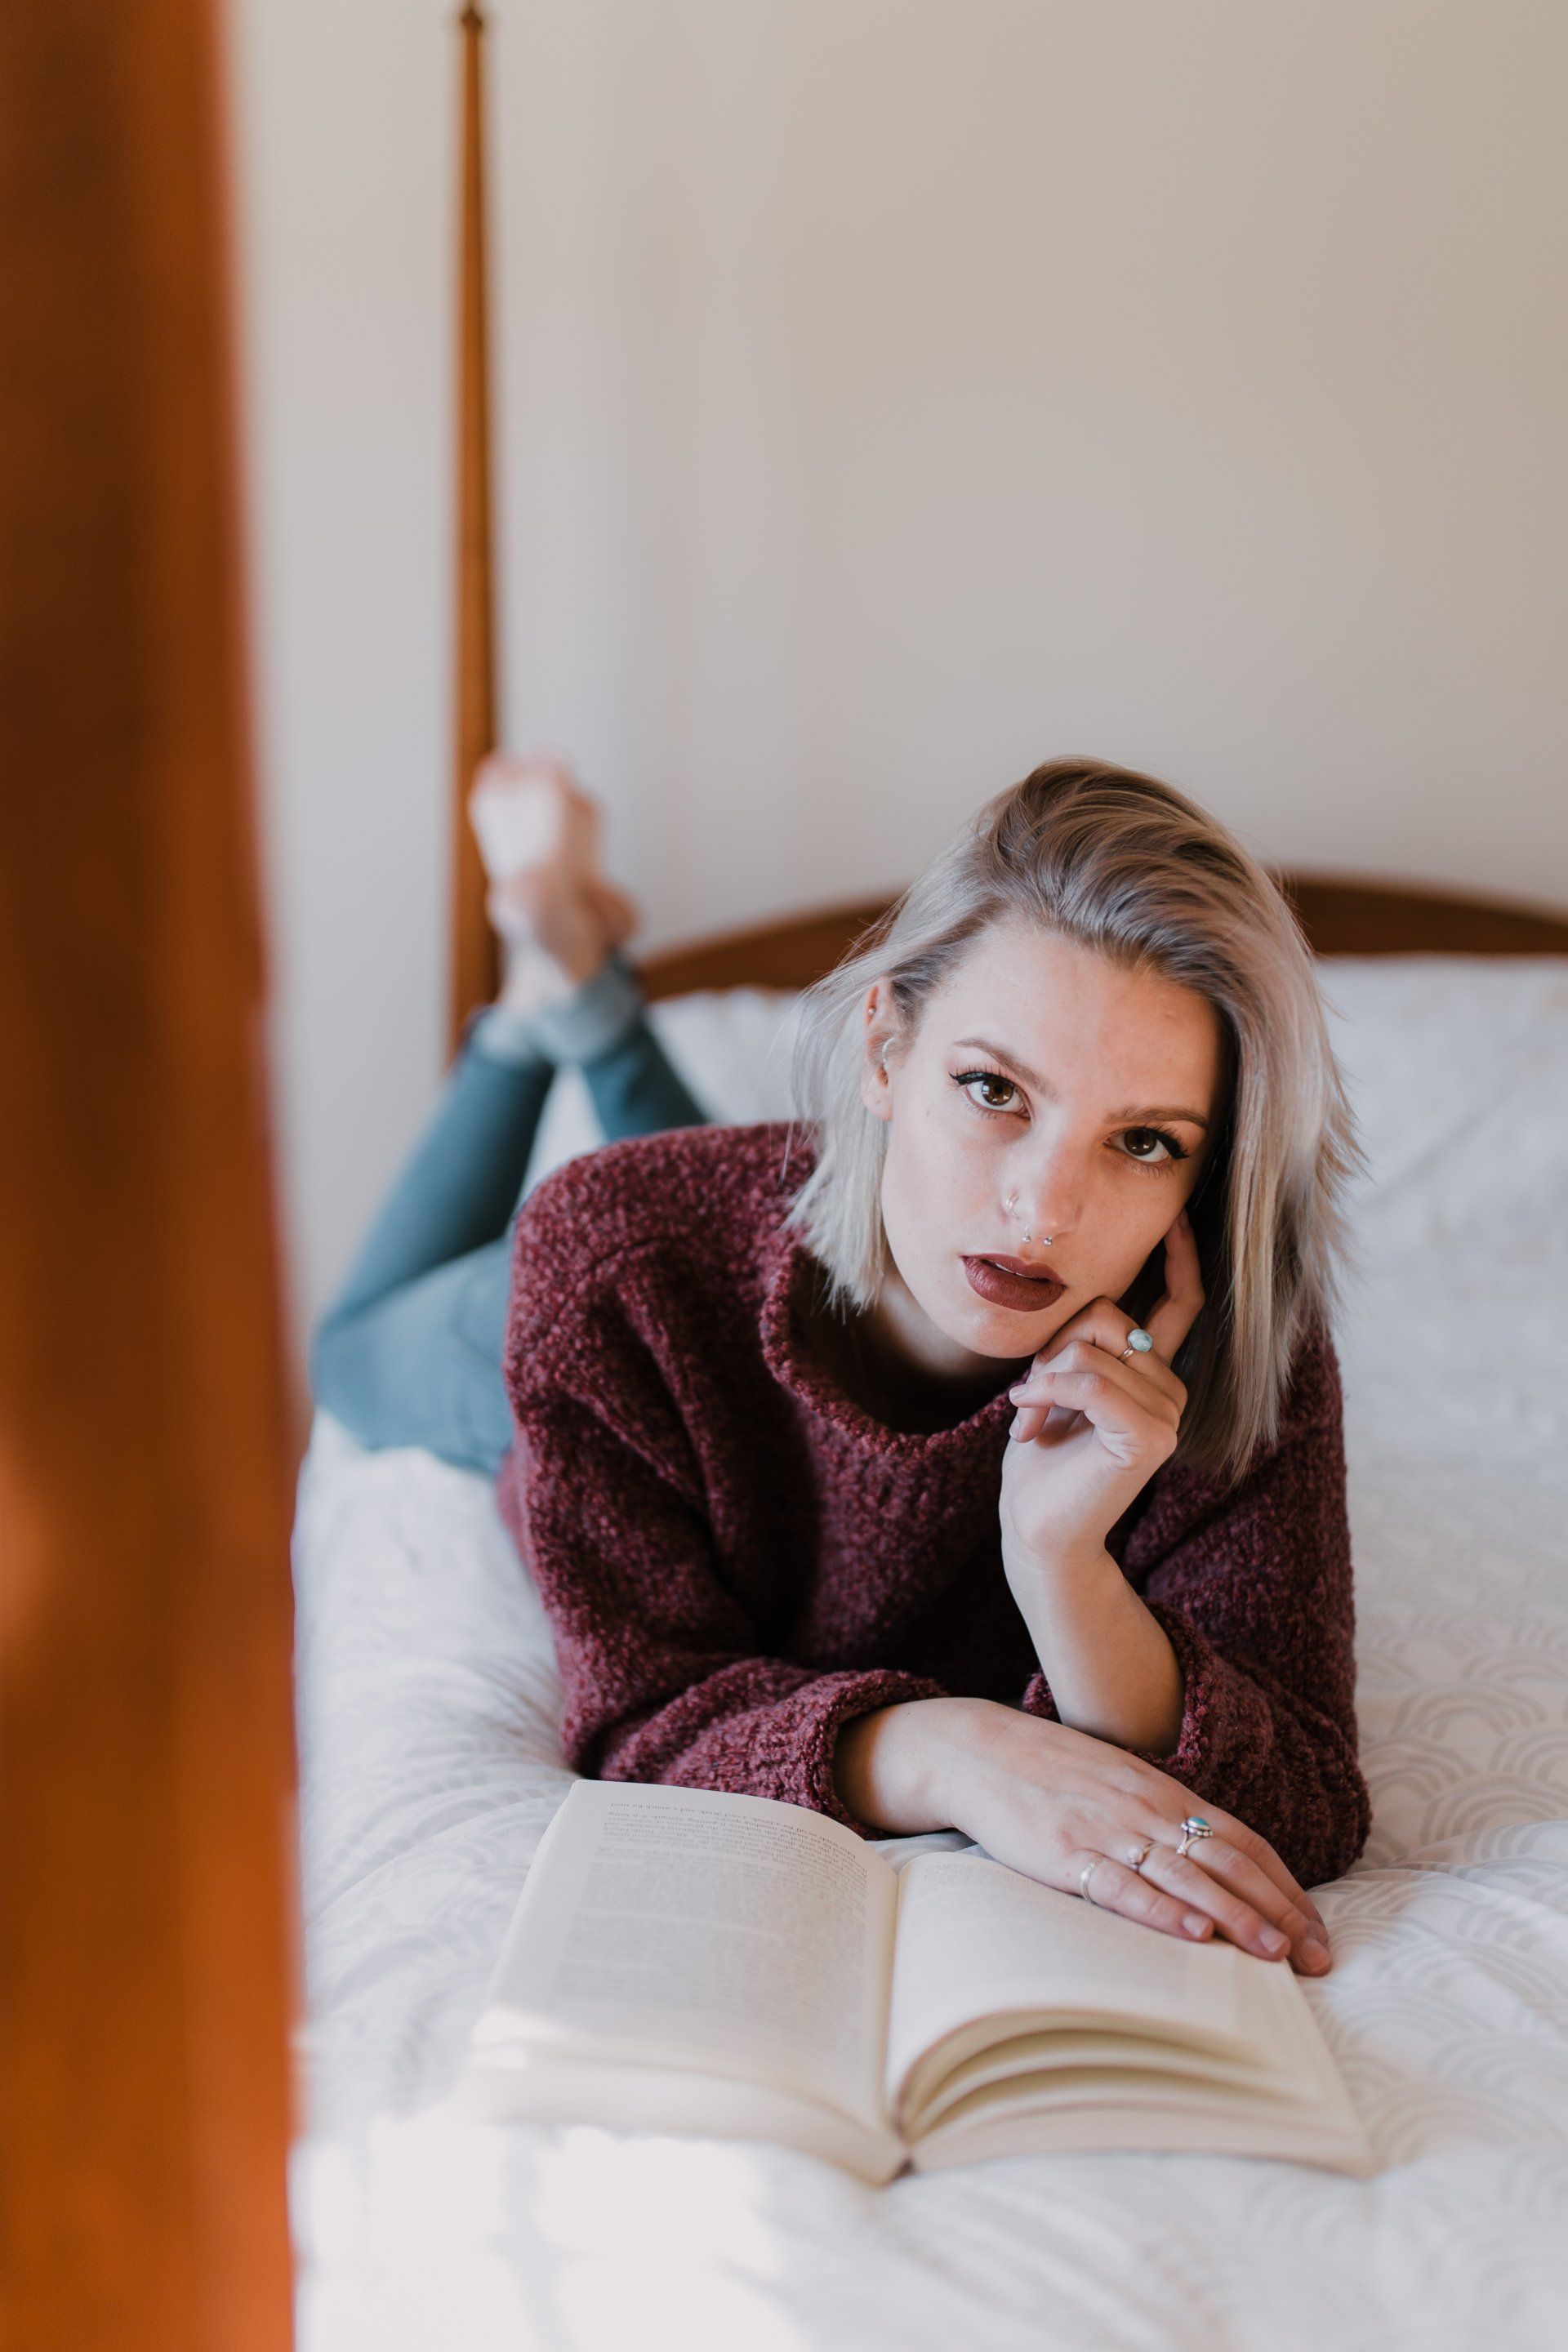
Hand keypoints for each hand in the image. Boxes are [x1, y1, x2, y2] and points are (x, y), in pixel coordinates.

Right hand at [945, 1702, 1332, 1973]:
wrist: (978, 1750)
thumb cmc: (1052, 1772)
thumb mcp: (1120, 1785)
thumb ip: (1164, 1818)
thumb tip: (1215, 1862)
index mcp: (1165, 1792)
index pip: (1244, 1843)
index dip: (1287, 1887)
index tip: (1318, 1931)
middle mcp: (1148, 1809)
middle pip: (1230, 1863)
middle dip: (1279, 1913)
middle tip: (1317, 1959)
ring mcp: (1109, 1830)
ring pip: (1187, 1877)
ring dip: (1236, 1918)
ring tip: (1275, 1955)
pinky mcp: (1067, 1852)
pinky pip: (1122, 1886)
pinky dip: (1162, 1912)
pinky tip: (1193, 1935)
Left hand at [999, 1209, 1204, 1580]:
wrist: (1036, 1528)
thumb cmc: (1042, 1457)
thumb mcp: (1057, 1381)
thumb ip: (1082, 1342)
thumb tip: (1092, 1300)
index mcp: (1154, 1372)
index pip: (1181, 1303)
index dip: (1181, 1257)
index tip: (1174, 1214)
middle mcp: (1172, 1388)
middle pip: (1106, 1314)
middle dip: (1052, 1344)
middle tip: (1030, 1395)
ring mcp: (1167, 1414)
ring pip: (1091, 1346)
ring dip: (1043, 1377)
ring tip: (1030, 1418)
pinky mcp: (1149, 1437)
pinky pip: (1088, 1381)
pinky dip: (1045, 1394)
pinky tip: (1026, 1423)